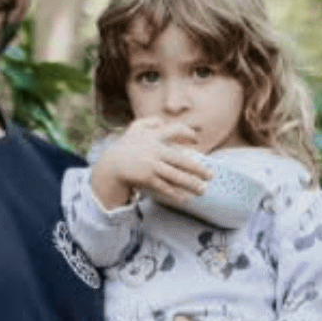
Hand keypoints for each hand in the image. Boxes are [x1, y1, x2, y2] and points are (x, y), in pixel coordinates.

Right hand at [93, 117, 210, 206]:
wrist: (111, 165)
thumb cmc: (126, 147)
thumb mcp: (133, 130)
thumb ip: (148, 122)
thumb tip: (161, 121)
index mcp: (153, 137)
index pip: (175, 130)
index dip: (187, 133)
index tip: (196, 140)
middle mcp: (154, 150)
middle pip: (182, 160)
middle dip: (198, 169)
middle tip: (211, 175)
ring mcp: (151, 165)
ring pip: (176, 176)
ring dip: (191, 184)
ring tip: (203, 190)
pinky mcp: (147, 178)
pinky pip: (165, 187)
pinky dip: (175, 194)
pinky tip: (184, 199)